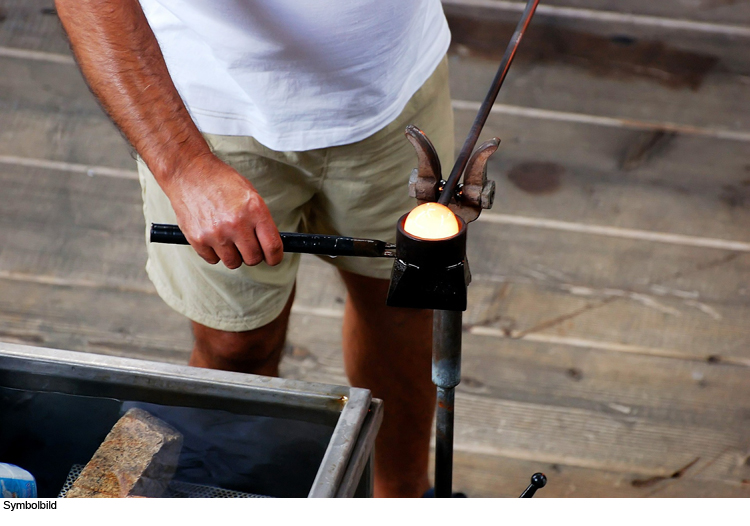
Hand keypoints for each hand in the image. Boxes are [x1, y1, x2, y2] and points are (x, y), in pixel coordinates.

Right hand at [163, 154, 283, 268]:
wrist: (188, 172)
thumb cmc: (220, 180)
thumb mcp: (250, 193)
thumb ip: (260, 219)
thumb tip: (269, 243)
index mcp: (254, 210)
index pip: (273, 246)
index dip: (275, 257)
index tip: (273, 258)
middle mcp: (236, 224)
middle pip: (253, 258)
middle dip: (253, 254)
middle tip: (247, 244)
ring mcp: (216, 234)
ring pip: (233, 263)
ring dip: (234, 255)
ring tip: (228, 238)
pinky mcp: (198, 240)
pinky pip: (213, 260)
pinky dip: (215, 252)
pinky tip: (213, 236)